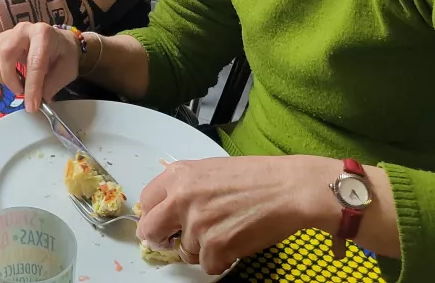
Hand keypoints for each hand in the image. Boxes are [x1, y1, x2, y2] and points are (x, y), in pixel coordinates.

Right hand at [0, 20, 80, 111]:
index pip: (34, 62)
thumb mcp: (66, 71)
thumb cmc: (64, 55)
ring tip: (15, 84)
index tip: (31, 106)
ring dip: (1, 75)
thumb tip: (37, 100)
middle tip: (21, 93)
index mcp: (43, 34)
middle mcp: (23, 29)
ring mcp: (9, 32)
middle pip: (6, 53)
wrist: (60, 42)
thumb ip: (52, 85)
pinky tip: (1, 71)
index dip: (32, 87)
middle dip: (10, 79)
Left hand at [136, 155, 343, 274]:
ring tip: (226, 231)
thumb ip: (186, 186)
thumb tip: (169, 208)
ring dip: (202, 248)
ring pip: (185, 251)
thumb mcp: (210, 169)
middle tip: (173, 241)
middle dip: (160, 239)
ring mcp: (196, 225)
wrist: (288, 189)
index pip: (146, 201)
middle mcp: (180, 198)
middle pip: (150, 230)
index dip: (154, 215)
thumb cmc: (256, 176)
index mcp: (178, 175)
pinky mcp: (214, 247)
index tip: (162, 223)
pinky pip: (208, 266)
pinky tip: (236, 243)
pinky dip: (221, 261)